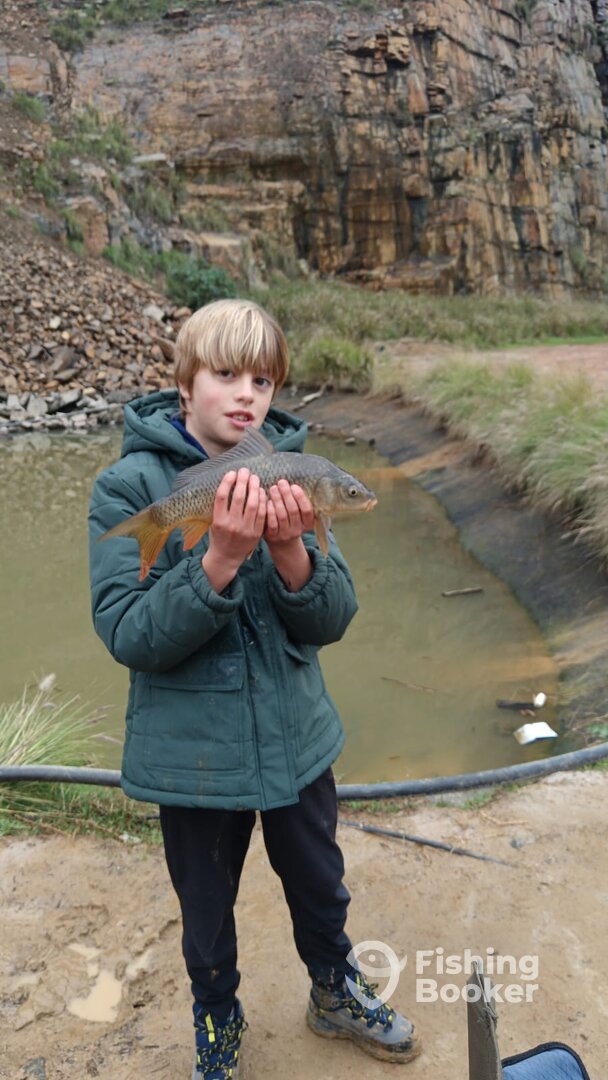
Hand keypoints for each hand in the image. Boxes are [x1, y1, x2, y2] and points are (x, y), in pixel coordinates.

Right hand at [202, 468, 265, 591]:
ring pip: (252, 504)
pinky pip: (262, 514)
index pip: (222, 496)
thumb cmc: (219, 536)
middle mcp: (231, 525)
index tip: (231, 473)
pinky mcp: (256, 534)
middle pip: (238, 498)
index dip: (227, 482)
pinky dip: (262, 501)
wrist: (226, 557)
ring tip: (254, 479)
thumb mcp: (214, 522)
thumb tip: (230, 483)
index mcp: (218, 521)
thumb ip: (221, 507)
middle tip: (245, 471)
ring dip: (254, 488)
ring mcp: (245, 530)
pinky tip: (261, 492)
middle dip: (242, 481)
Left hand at [264, 480, 314, 591]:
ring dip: (277, 500)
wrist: (281, 540)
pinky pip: (271, 523)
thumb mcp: (298, 513)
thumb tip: (290, 483)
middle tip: (281, 483)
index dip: (301, 498)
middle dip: (287, 495)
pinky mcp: (273, 536)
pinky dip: (269, 511)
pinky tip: (267, 501)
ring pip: (282, 516)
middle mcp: (298, 530)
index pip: (307, 510)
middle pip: (293, 511)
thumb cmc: (290, 519)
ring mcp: (285, 534)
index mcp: (308, 524)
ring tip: (273, 488)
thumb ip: (297, 501)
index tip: (294, 486)